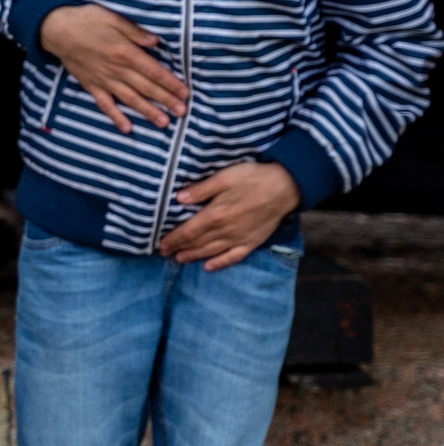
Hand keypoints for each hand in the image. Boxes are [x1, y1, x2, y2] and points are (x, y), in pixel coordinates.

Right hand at [40, 3, 186, 134]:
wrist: (55, 29)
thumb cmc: (86, 19)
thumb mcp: (113, 17)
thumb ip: (135, 31)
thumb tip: (156, 41)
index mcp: (125, 52)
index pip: (154, 71)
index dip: (170, 83)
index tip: (185, 92)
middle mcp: (117, 70)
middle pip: (146, 88)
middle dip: (166, 100)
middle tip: (182, 112)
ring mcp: (104, 80)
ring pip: (130, 99)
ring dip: (147, 112)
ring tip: (164, 123)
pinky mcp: (91, 85)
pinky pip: (104, 104)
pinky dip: (115, 117)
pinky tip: (126, 128)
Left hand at [160, 160, 298, 269]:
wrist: (286, 187)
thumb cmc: (253, 178)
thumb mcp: (224, 177)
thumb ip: (201, 190)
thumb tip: (178, 199)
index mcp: (215, 215)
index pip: (188, 231)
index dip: (173, 239)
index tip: (160, 245)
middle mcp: (225, 231)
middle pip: (197, 243)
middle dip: (179, 248)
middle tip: (164, 254)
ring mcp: (239, 238)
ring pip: (212, 251)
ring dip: (194, 256)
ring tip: (180, 259)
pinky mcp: (252, 241)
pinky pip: (233, 257)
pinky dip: (220, 263)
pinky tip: (209, 267)